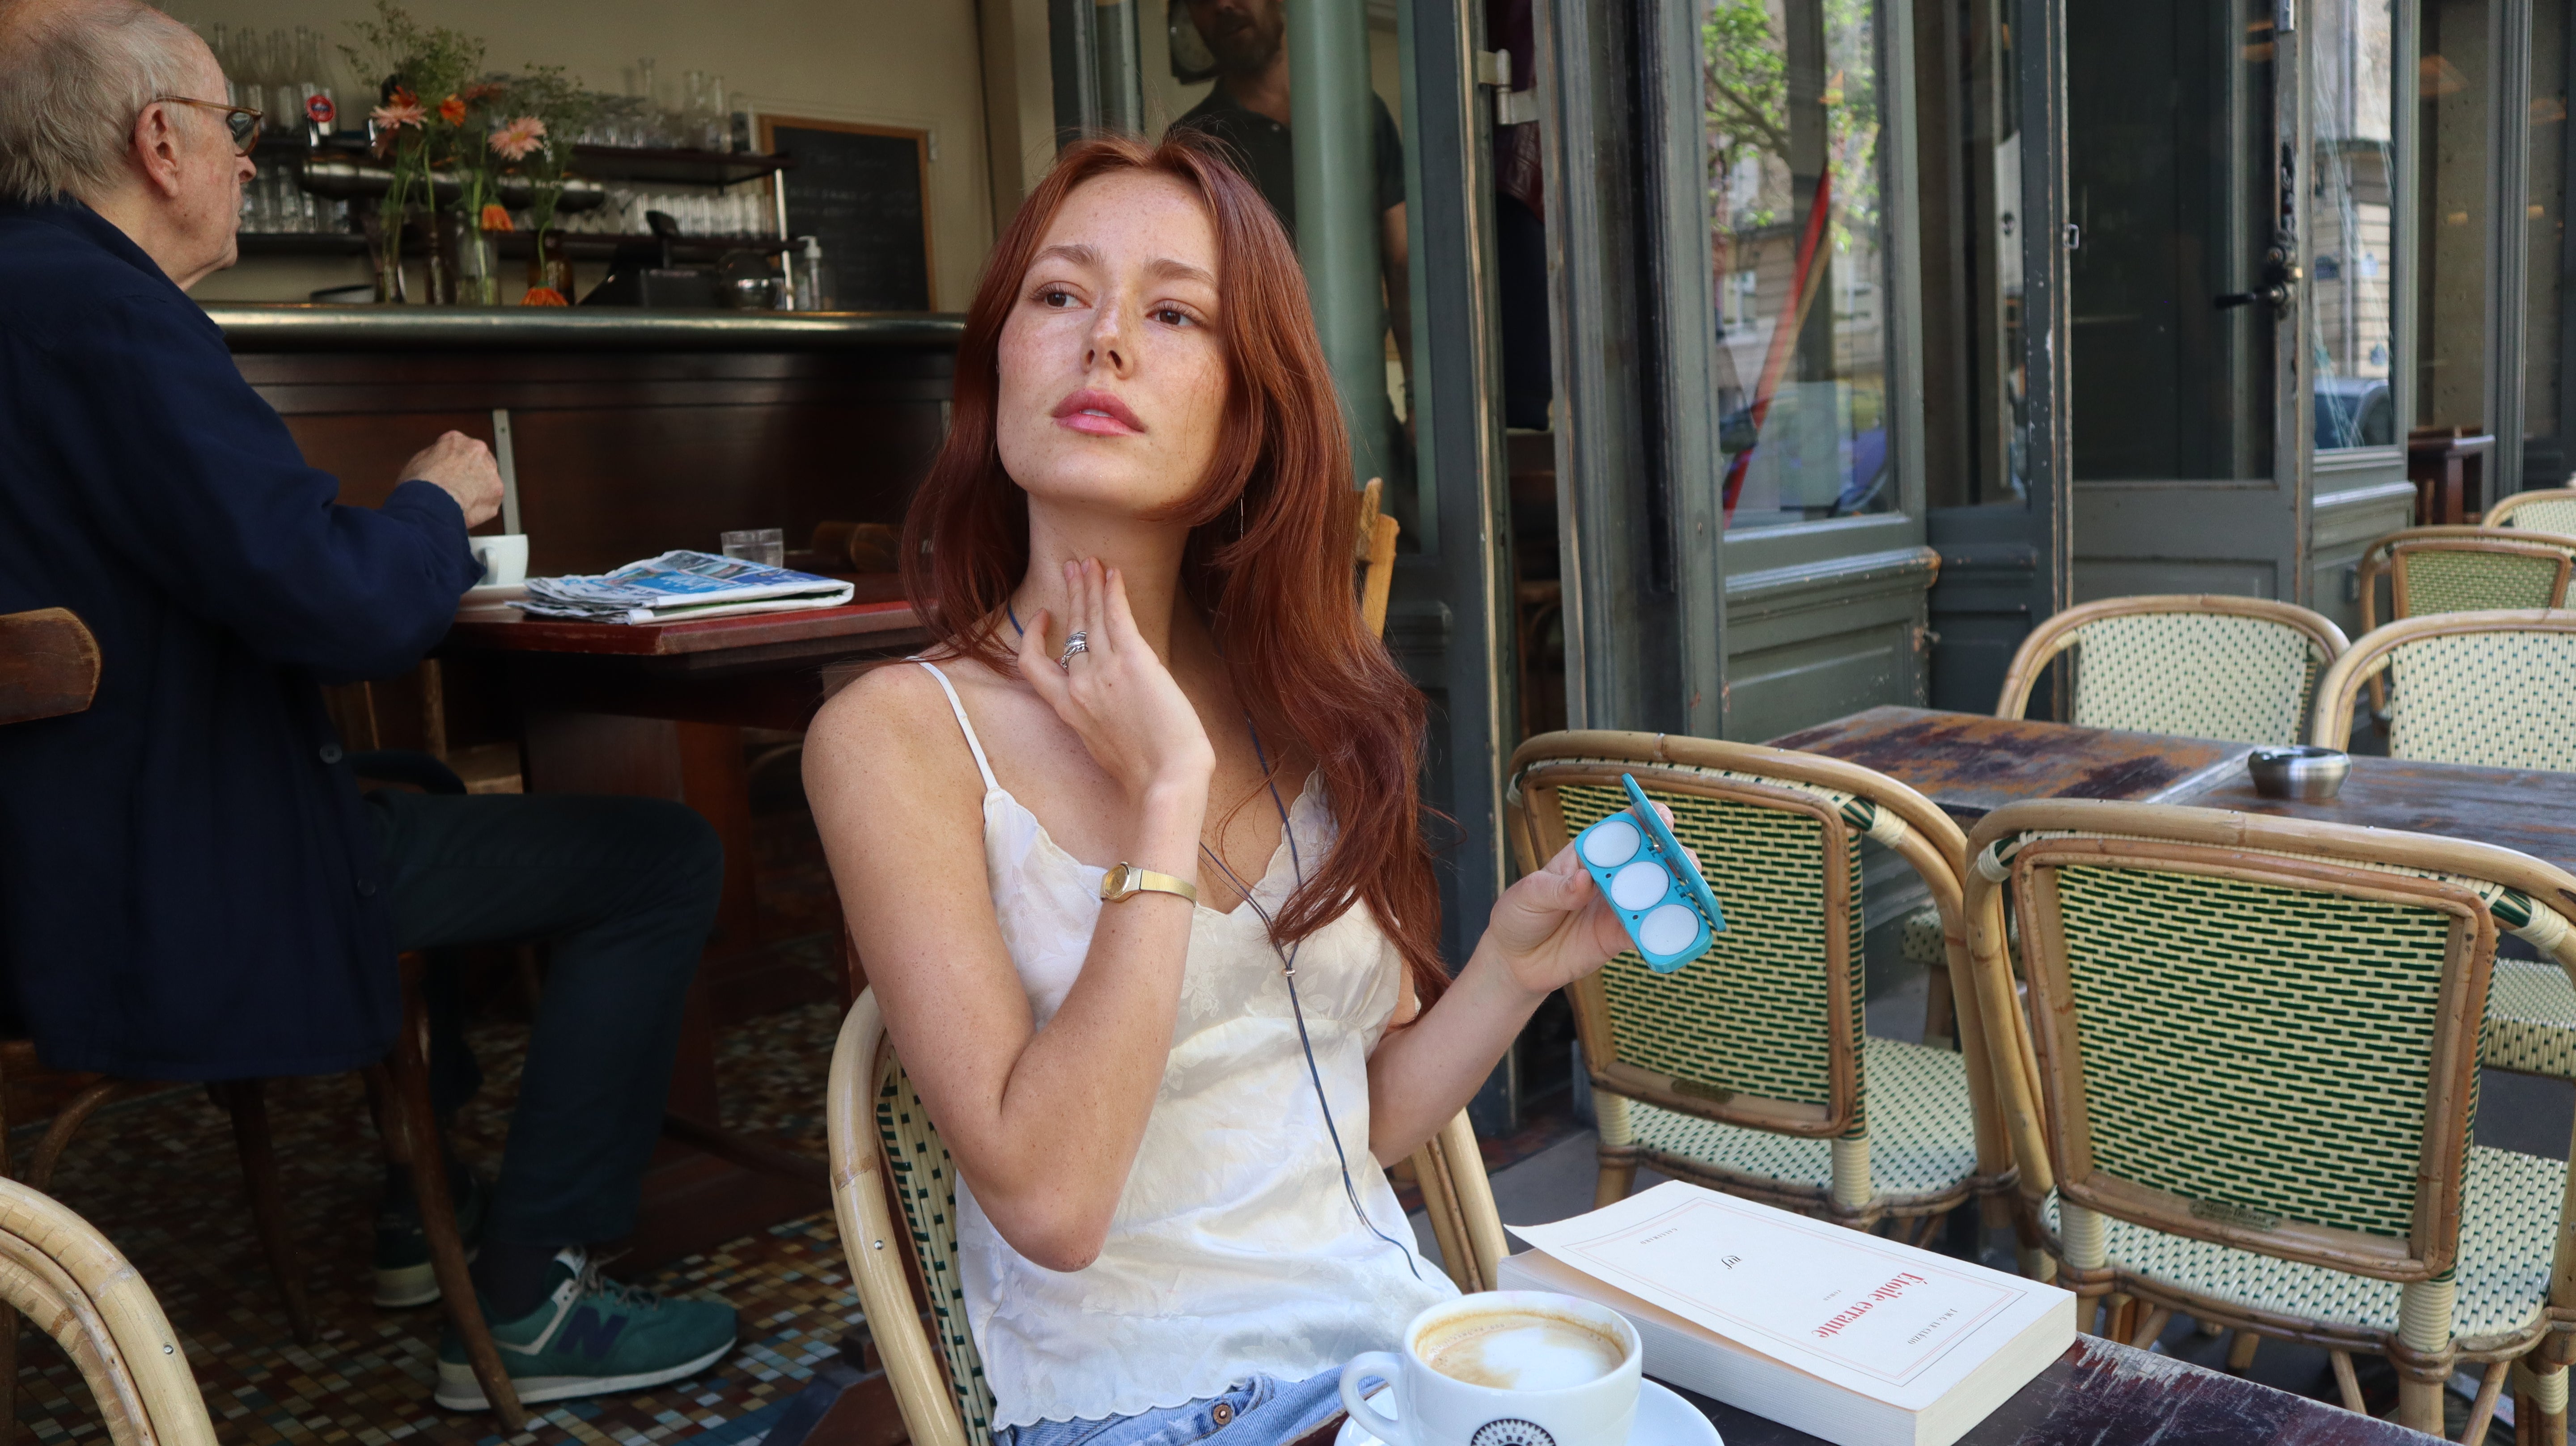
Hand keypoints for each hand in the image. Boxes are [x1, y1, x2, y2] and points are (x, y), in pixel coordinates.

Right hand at [400, 431, 502, 529]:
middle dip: (471, 475)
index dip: (455, 463)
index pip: (460, 448)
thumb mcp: (417, 462)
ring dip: (477, 490)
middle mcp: (477, 450)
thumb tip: (438, 461)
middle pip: (478, 462)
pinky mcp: (497, 491)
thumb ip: (434, 457)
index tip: (452, 473)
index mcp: (455, 440)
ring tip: (461, 502)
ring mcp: (490, 470)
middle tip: (458, 488)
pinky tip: (467, 510)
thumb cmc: (419, 485)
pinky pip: (490, 500)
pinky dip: (480, 506)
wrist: (430, 503)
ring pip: (487, 480)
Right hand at [1016, 559, 1215, 804]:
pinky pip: (1117, 616)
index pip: (1033, 664)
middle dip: (1071, 594)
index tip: (1047, 617)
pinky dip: (1114, 591)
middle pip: (1069, 629)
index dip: (1035, 636)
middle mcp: (1079, 685)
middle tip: (1074, 568)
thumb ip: (1098, 720)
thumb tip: (1108, 709)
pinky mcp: (1134, 660)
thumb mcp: (1105, 747)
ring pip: (1090, 617)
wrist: (1167, 779)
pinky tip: (1114, 574)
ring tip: (1092, 562)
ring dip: (1090, 584)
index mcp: (1067, 709)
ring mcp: (1104, 671)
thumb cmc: (1146, 774)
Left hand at [1482, 804, 1696, 997]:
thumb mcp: (1530, 894)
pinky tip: (1674, 929)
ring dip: (1680, 890)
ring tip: (1691, 891)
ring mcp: (1619, 907)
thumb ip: (1559, 888)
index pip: (1623, 828)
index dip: (1647, 818)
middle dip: (1675, 855)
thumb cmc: (1519, 915)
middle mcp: (1612, 876)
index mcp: (1590, 853)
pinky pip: (1648, 932)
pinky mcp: (1620, 937)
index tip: (1662, 818)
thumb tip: (1585, 880)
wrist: (1515, 961)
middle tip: (1687, 861)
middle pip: (1652, 859)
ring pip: (1659, 893)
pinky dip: (1664, 930)